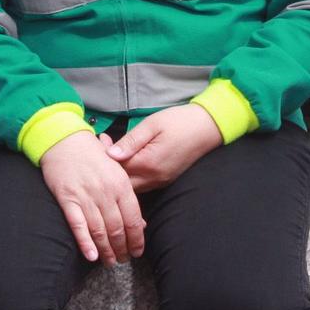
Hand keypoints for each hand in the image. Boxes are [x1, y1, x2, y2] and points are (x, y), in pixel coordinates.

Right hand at [40, 130, 145, 264]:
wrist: (64, 140)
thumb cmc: (92, 155)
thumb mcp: (116, 171)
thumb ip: (127, 197)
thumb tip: (140, 224)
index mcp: (121, 184)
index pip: (133, 218)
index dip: (136, 239)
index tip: (137, 252)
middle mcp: (105, 192)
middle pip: (117, 228)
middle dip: (121, 248)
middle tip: (122, 260)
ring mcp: (86, 196)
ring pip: (99, 230)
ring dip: (106, 250)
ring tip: (109, 262)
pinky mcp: (67, 199)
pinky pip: (78, 225)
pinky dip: (85, 242)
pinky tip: (91, 255)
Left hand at [107, 105, 222, 191]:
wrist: (208, 128)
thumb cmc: (180, 122)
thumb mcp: (152, 125)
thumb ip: (131, 141)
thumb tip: (110, 154)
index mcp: (148, 164)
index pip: (117, 169)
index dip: (104, 156)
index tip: (101, 140)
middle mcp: (153, 178)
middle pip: (121, 183)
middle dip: (109, 168)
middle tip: (104, 146)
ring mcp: (160, 181)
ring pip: (131, 187)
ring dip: (120, 173)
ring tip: (114, 153)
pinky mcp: (165, 180)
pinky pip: (142, 185)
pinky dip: (131, 176)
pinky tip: (128, 160)